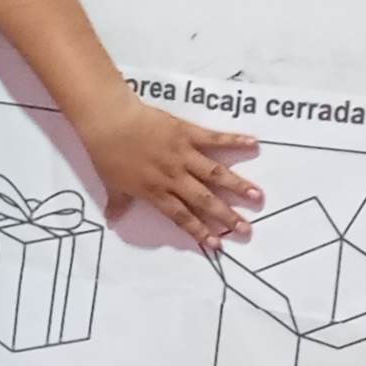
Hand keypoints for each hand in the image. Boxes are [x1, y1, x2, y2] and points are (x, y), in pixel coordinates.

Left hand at [78, 92, 260, 252]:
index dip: (200, 231)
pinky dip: (234, 141)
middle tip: (247, 229)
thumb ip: (118, 202)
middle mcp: (173, 178)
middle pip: (204, 200)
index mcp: (156, 192)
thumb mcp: (111, 183)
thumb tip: (113, 219)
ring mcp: (182, 155)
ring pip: (215, 174)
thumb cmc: (107, 153)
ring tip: (257, 196)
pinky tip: (253, 144)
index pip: (182, 217)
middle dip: (227, 216)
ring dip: (238, 185)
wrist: (109, 121)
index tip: (218, 244)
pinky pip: (214, 139)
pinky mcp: (187, 133)